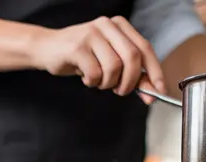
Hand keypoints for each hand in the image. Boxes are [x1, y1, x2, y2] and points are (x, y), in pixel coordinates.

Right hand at [30, 16, 165, 100]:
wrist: (46, 48)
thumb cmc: (80, 56)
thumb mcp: (108, 60)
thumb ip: (131, 73)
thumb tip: (152, 91)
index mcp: (119, 26)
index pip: (144, 48)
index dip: (154, 71)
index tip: (158, 90)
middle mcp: (107, 25)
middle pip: (132, 57)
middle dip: (129, 81)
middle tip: (120, 91)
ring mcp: (92, 34)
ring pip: (114, 68)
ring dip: (107, 83)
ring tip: (97, 81)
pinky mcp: (77, 47)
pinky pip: (94, 73)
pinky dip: (92, 82)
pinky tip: (85, 77)